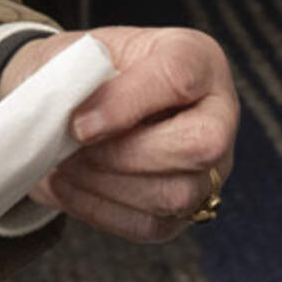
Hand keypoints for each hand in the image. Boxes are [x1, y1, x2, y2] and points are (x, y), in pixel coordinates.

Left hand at [17, 25, 239, 240]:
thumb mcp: (75, 56)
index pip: (179, 77)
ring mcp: (211, 167)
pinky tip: (68, 185)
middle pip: (200, 145)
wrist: (74, 106)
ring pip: (177, 194)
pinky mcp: (186, 209)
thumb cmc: (81, 73)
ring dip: (107, 185)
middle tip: (73, 146)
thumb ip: (77, 80)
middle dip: (125, 154)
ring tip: (64, 164)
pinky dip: (99, 209)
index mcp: (197, 58)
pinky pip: (150, 225)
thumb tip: (76, 123)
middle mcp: (218, 113)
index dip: (126, 104)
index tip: (78, 124)